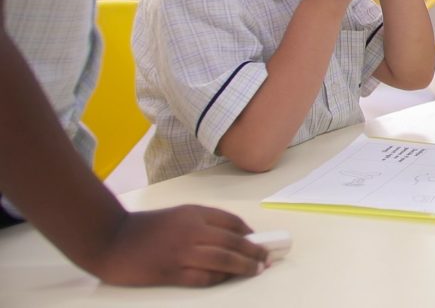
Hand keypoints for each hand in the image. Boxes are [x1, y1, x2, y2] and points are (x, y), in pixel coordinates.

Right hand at [89, 205, 266, 286]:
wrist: (111, 239)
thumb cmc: (145, 228)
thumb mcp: (177, 216)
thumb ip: (202, 223)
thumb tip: (233, 236)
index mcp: (193, 213)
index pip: (231, 222)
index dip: (249, 233)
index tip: (259, 241)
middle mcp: (191, 230)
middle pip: (232, 241)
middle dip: (254, 251)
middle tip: (267, 258)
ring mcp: (181, 252)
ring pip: (222, 259)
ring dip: (243, 266)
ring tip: (256, 270)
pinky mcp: (170, 272)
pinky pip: (202, 277)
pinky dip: (219, 278)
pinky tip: (228, 279)